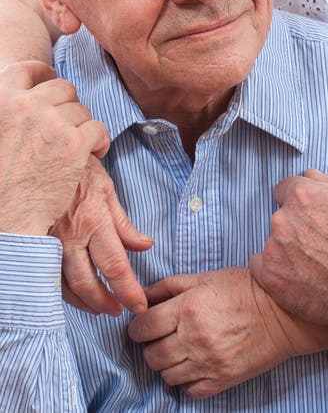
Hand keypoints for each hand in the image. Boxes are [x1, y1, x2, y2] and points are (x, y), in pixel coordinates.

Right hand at [0, 60, 108, 234]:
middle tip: (66, 125)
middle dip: (67, 105)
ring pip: (82, 110)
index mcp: (1, 99)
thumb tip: (17, 99)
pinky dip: (100, 140)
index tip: (49, 77)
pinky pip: (99, 128)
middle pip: (62, 88)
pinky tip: (94, 152)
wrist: (7, 217)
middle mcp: (27, 105)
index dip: (41, 72)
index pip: (26, 70)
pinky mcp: (75, 143)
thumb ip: (5, 112)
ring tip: (76, 145)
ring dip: (82, 125)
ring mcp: (52, 123)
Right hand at [51, 155, 152, 315]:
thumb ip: (124, 224)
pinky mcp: (38, 243)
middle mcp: (71, 236)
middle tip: (119, 311)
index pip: (115, 266)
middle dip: (105, 303)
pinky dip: (64, 290)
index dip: (128, 291)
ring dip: (84, 303)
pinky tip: (75, 295)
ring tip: (100, 307)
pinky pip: (50, 274)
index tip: (139, 305)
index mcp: (94, 222)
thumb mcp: (107, 191)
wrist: (47, 159)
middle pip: (88, 283)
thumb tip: (146, 245)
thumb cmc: (80, 172)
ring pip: (65, 285)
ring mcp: (51, 241)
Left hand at [128, 267, 327, 397]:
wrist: (283, 313)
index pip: (143, 327)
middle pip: (151, 355)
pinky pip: (189, 391)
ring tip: (179, 351)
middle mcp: (194, 337)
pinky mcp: (222, 380)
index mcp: (189, 308)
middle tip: (161, 338)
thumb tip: (142, 296)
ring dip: (167, 364)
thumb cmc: (244, 289)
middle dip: (150, 346)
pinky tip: (194, 366)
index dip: (137, 327)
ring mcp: (208, 362)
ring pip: (166, 376)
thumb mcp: (206, 277)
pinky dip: (186, 381)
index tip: (142, 326)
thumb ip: (170, 286)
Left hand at [249, 169, 327, 334]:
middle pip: (279, 217)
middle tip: (316, 244)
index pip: (284, 189)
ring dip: (285, 250)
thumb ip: (324, 182)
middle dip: (294, 227)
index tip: (308, 217)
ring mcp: (274, 248)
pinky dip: (275, 271)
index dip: (299, 203)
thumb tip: (306, 175)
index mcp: (302, 195)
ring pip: (272, 242)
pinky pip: (259, 266)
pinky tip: (297, 277)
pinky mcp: (270, 277)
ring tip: (312, 264)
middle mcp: (284, 219)